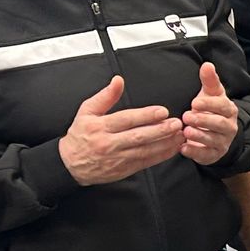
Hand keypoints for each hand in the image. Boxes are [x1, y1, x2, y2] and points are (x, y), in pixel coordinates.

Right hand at [60, 75, 182, 185]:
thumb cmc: (80, 135)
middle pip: (138, 136)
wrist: (70, 165)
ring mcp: (117, 158)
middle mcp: (109, 143)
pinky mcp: (123, 170)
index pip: (126, 119)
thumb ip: (105, 96)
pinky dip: (161, 156)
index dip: (145, 115)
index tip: (162, 111)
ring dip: (164, 143)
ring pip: (145, 151)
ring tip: (179, 135)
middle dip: (160, 130)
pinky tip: (173, 148)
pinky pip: (145, 162)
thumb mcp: (87, 111)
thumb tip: (118, 80)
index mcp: (100, 126)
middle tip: (176, 123)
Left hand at [180, 62, 239, 165]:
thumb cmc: (211, 110)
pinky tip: (183, 148)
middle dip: (204, 120)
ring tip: (185, 131)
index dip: (209, 105)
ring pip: (213, 140)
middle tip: (187, 116)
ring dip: (199, 136)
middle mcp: (229, 127)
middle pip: (220, 125)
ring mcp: (223, 142)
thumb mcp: (211, 94)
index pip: (222, 106)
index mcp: (229, 110)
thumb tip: (207, 64)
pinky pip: (206, 155)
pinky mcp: (214, 155)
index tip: (194, 102)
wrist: (216, 133)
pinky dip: (195, 152)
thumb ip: (209, 80)